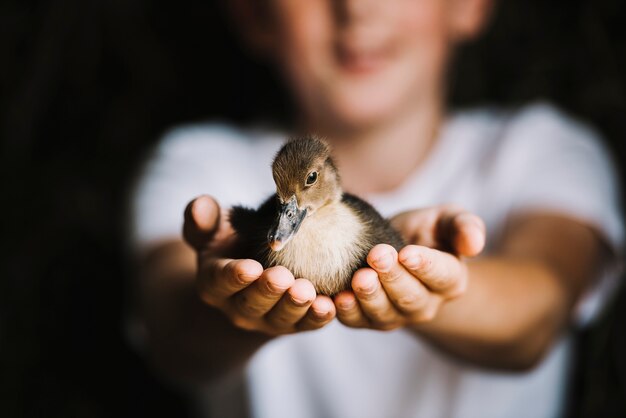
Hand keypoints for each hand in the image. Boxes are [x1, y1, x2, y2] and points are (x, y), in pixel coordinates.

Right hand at [184, 195, 335, 335]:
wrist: (254, 273)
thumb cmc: (233, 242)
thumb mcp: (215, 230)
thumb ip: (204, 220)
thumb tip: (199, 205)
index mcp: (215, 283)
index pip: (221, 281)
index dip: (235, 276)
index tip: (250, 267)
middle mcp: (239, 307)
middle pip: (252, 303)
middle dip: (268, 291)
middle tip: (283, 277)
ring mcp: (267, 319)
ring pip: (280, 318)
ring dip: (295, 306)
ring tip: (307, 291)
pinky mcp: (294, 324)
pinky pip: (307, 324)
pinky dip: (317, 318)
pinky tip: (330, 306)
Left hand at [334, 205, 484, 329]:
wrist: (396, 247)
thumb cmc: (425, 232)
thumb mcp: (447, 220)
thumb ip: (464, 226)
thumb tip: (474, 244)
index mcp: (450, 280)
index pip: (442, 276)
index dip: (425, 265)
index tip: (408, 253)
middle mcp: (426, 304)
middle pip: (411, 297)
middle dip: (393, 277)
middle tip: (377, 256)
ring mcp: (396, 315)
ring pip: (384, 314)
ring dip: (370, 297)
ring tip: (359, 278)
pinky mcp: (367, 319)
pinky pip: (357, 321)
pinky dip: (346, 312)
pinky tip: (335, 298)